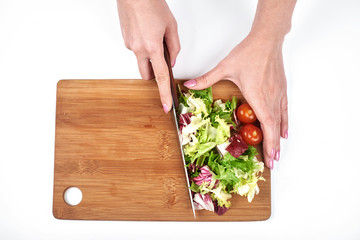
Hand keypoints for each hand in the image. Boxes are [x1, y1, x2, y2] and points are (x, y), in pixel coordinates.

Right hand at [117, 0, 179, 111]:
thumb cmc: (151, 4)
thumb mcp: (171, 26)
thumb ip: (174, 46)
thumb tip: (172, 60)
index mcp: (152, 48)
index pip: (160, 77)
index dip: (164, 93)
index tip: (166, 106)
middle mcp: (138, 49)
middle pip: (147, 74)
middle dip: (155, 74)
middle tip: (163, 63)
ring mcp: (129, 45)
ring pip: (141, 61)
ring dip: (149, 57)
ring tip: (155, 37)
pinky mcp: (125, 40)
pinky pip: (136, 50)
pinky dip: (143, 46)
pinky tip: (147, 33)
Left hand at [184, 34, 287, 168]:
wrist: (266, 40)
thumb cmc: (249, 53)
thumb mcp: (225, 67)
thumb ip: (207, 79)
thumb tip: (189, 85)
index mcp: (257, 97)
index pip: (266, 125)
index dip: (269, 143)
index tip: (270, 157)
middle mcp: (270, 98)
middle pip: (275, 128)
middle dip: (274, 147)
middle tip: (273, 163)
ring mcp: (278, 94)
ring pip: (281, 121)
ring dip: (279, 139)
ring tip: (278, 153)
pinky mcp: (281, 89)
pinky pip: (285, 110)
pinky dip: (284, 123)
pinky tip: (284, 131)